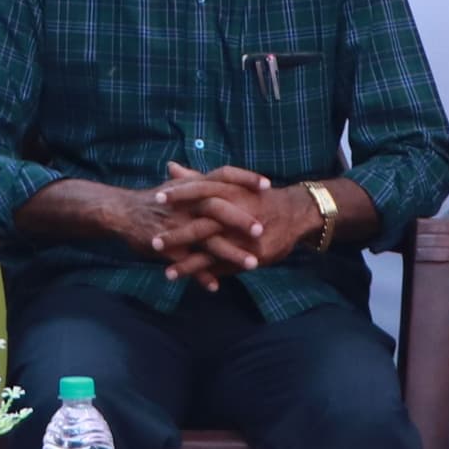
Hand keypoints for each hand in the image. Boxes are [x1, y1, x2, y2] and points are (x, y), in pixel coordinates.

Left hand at [163, 163, 334, 273]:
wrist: (295, 213)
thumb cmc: (257, 197)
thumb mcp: (231, 184)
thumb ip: (198, 178)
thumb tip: (170, 167)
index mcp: (230, 192)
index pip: (200, 190)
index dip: (179, 194)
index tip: (155, 198)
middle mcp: (236, 215)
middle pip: (202, 225)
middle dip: (177, 236)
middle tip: (154, 242)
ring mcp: (244, 238)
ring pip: (212, 253)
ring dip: (189, 264)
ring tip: (167, 274)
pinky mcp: (252, 256)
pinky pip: (226, 268)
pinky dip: (209, 275)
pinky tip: (192, 281)